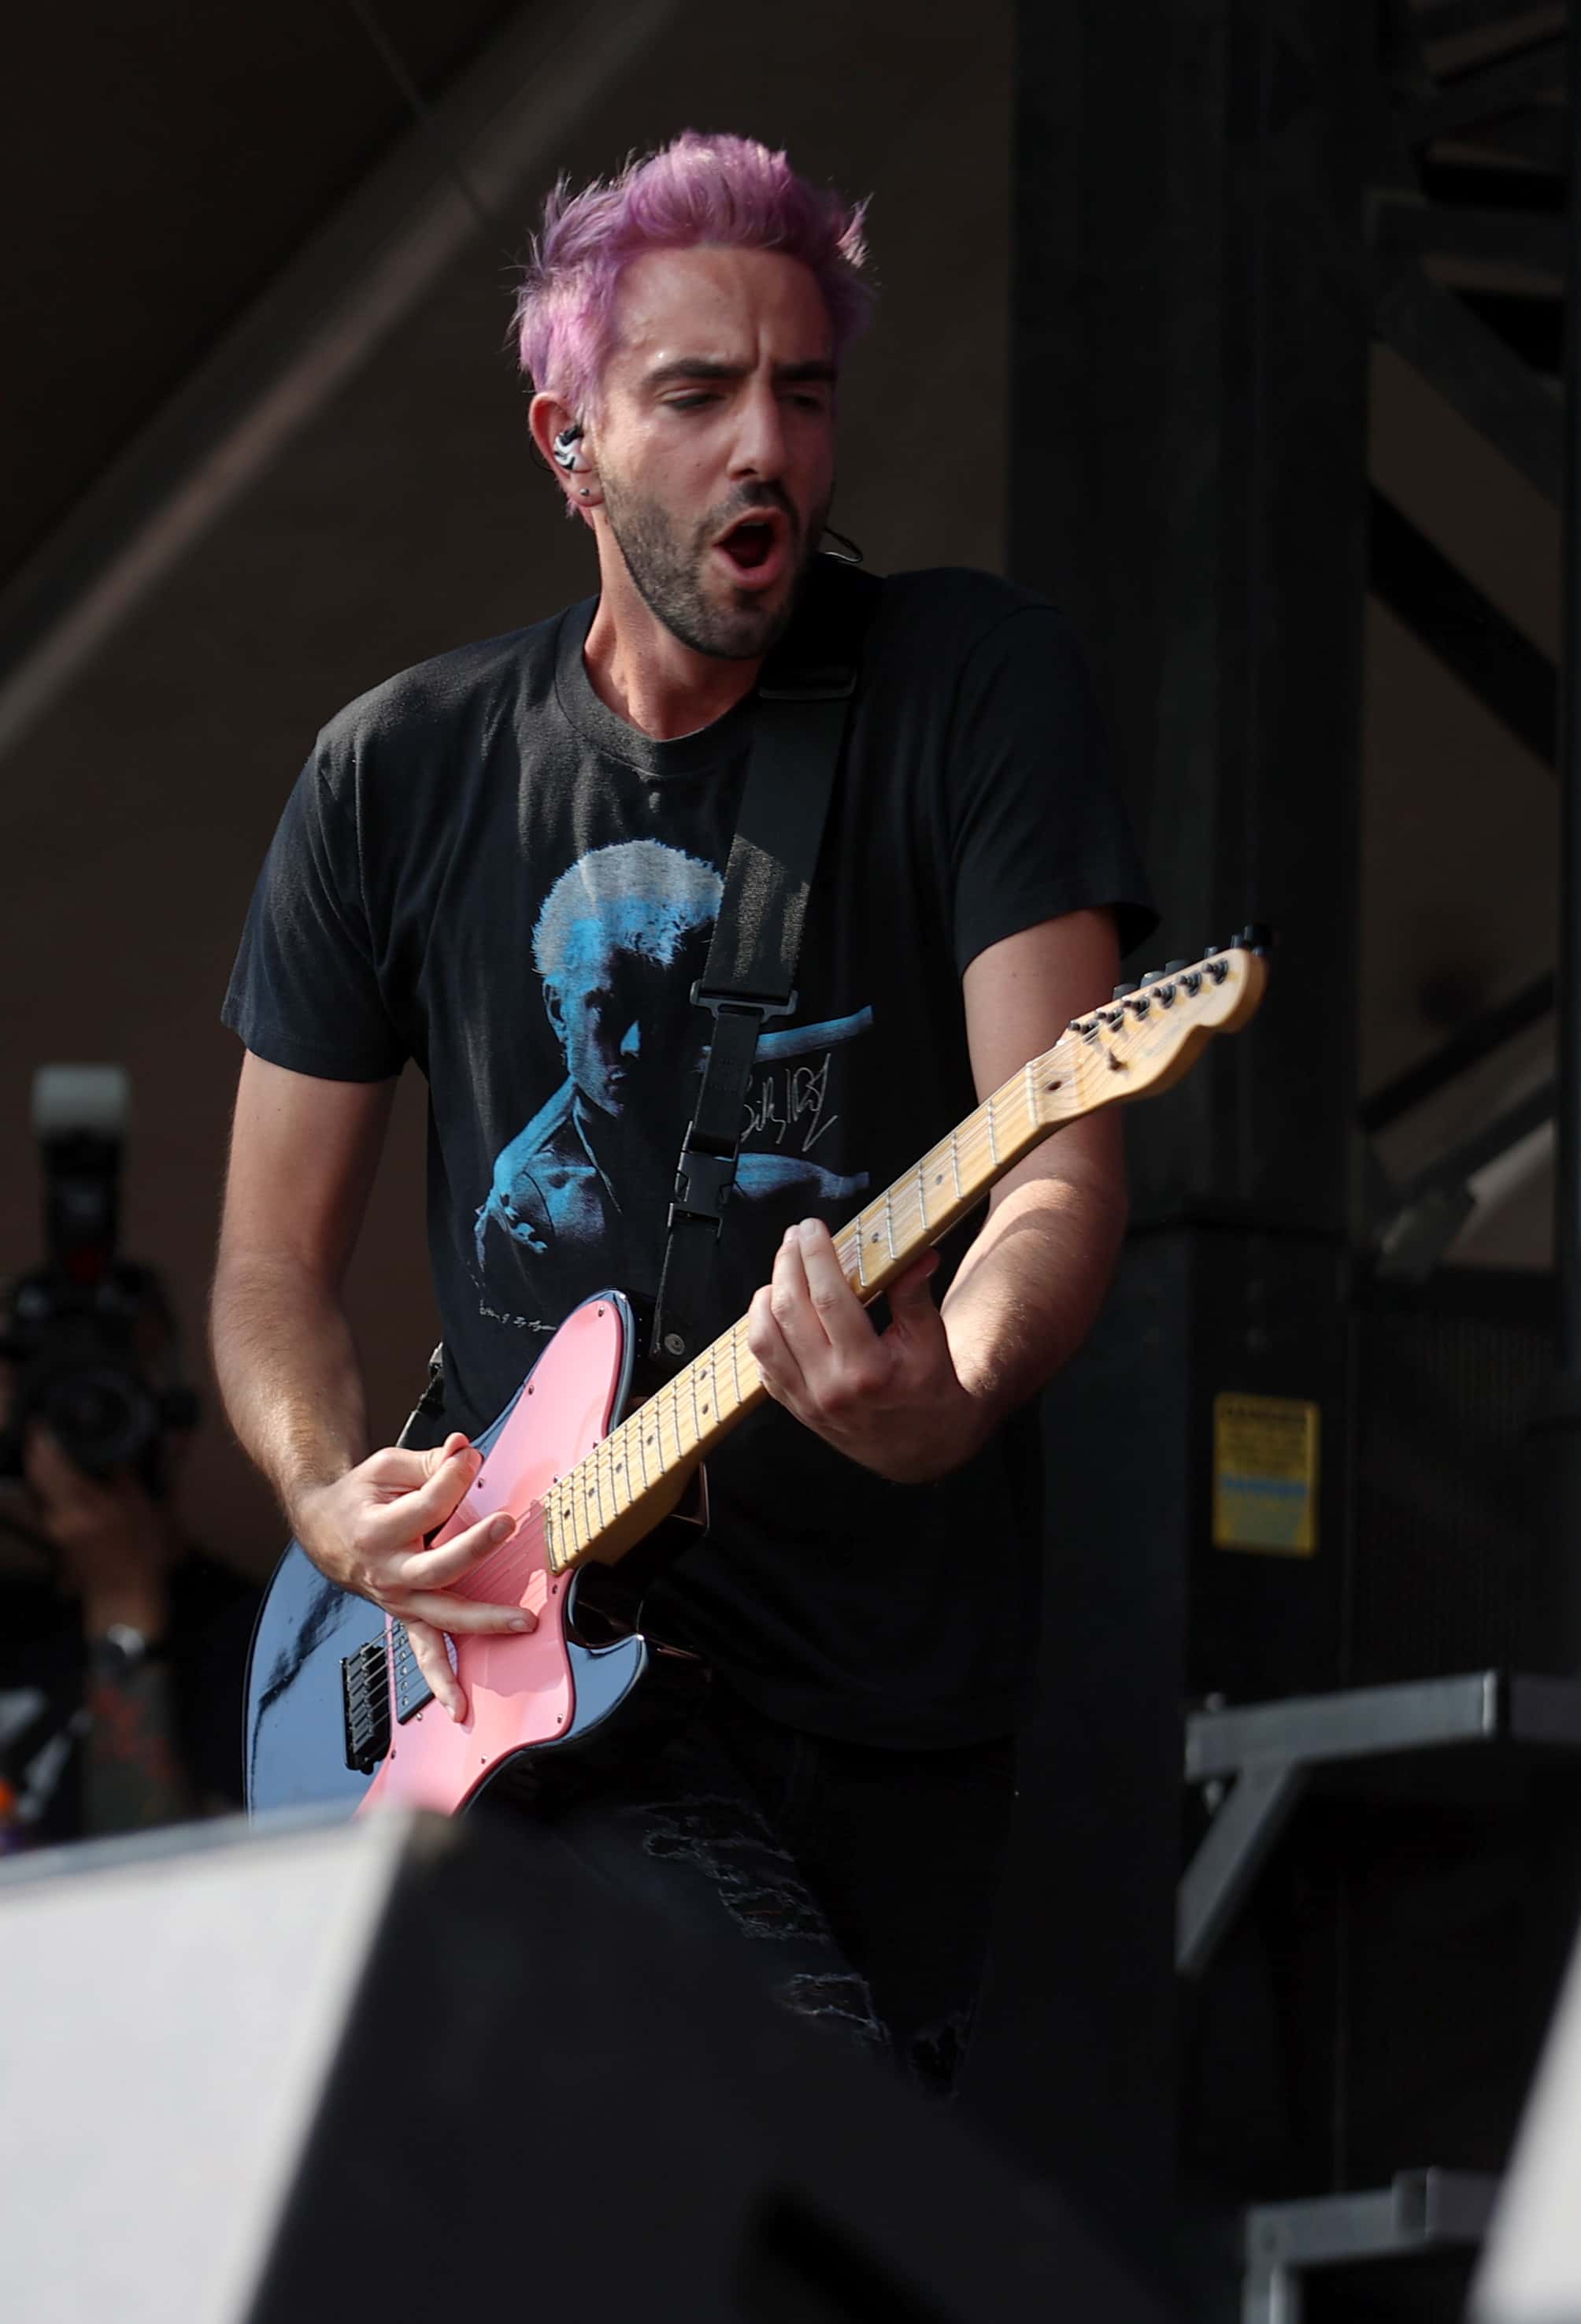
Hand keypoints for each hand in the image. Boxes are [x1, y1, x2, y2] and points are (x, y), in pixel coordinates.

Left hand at [24, 1427, 176, 1641]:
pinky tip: (61, 1473)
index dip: (43, 1436)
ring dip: (40, 1463)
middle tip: (44, 1425)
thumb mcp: (146, 1507)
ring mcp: (53, 1526)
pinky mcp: (54, 1533)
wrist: (126, 1594)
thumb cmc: (142, 1553)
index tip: (44, 1418)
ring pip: (37, 1484)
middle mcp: (61, 1514)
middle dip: (37, 1445)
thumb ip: (127, 1474)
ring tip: (52, 1444)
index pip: (50, 1462)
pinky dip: (47, 1480)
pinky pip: (43, 1498)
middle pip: (36, 1471)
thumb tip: (117, 1449)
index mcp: (85, 1504)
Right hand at [291, 1431, 532, 1720]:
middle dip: (473, 1547)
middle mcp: (386, 1571)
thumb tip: (465, 1450)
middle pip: (436, 1566)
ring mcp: (397, 1599)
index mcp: (376, 1529)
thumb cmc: (362, 1496)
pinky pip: (424, 1650)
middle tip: (505, 1523)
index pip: (425, 1505)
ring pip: (440, 1616)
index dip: (451, 1476)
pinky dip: (441, 1680)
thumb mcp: (386, 1468)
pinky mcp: (406, 1614)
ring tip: (520, 1622)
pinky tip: (459, 1706)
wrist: (324, 1528)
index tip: (471, 1457)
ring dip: (481, 1621)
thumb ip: (429, 1463)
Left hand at [746, 1219, 986, 1483]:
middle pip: (789, 1310)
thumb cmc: (928, 1390)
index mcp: (867, 1370)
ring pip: (763, 1337)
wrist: (919, 1448)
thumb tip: (916, 1254)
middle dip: (788, 1263)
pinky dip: (762, 1329)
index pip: (829, 1299)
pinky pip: (762, 1363)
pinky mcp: (794, 1407)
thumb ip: (916, 1295)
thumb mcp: (931, 1342)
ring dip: (767, 1294)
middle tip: (795, 1237)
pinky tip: (777, 1308)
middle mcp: (829, 1387)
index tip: (812, 1227)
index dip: (816, 1256)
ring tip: (784, 1269)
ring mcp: (806, 1401)